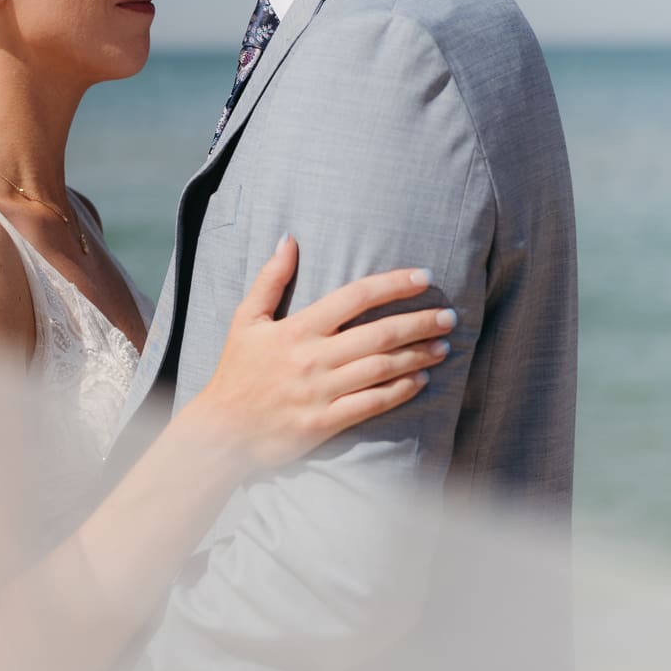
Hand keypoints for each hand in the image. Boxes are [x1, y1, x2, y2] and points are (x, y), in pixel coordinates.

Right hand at [191, 241, 455, 472]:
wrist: (221, 431)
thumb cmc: (236, 373)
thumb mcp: (246, 320)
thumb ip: (270, 280)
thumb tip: (290, 239)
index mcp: (296, 329)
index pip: (354, 297)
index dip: (393, 285)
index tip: (424, 278)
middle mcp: (311, 358)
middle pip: (378, 334)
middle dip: (419, 322)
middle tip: (449, 317)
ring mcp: (319, 392)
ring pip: (381, 369)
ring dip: (418, 356)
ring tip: (443, 346)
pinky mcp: (323, 423)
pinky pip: (371, 404)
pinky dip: (399, 392)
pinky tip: (420, 381)